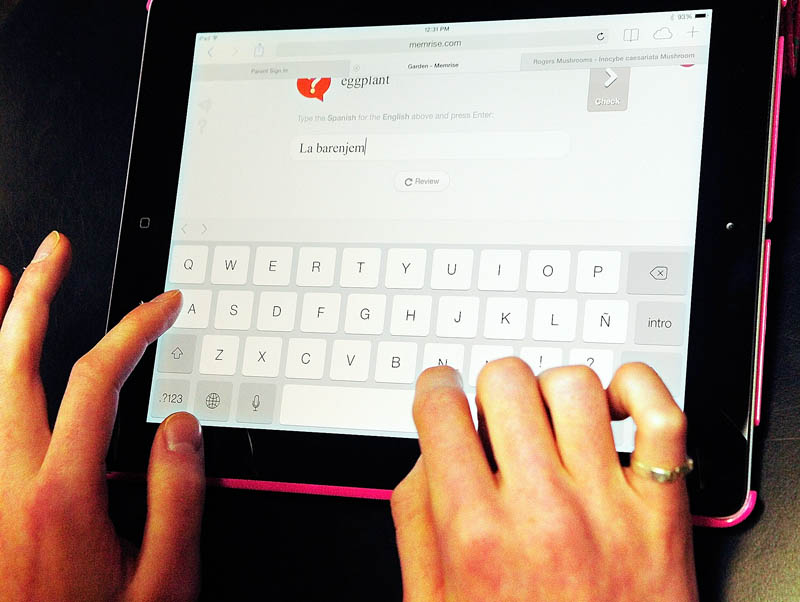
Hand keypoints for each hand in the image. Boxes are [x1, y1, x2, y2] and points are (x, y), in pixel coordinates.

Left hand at [0, 232, 204, 600]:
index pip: (95, 380)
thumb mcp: (164, 581)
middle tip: (54, 253)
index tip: (164, 306)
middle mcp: (7, 484)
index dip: (134, 329)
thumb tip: (180, 426)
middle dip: (35, 295)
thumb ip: (176, 496)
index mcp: (62, 494)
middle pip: (12, 364)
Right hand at [392, 359, 697, 601]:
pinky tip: (613, 406)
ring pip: (575, 386)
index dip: (435, 387)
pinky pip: (661, 416)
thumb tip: (428, 453)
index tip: (443, 389)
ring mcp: (606, 508)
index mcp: (475, 534)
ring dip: (553, 389)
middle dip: (491, 385)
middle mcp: (540, 511)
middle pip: (506, 381)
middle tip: (496, 409)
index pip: (440, 411)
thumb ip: (416, 522)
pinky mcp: (662, 513)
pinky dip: (638, 388)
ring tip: (550, 416)